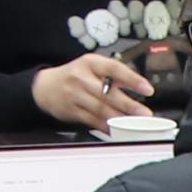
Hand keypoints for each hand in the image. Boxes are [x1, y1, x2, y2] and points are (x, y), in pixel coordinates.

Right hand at [32, 54, 155, 129]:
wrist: (44, 87)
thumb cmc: (73, 76)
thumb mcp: (91, 67)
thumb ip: (113, 74)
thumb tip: (138, 85)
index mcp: (89, 62)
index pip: (114, 69)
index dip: (132, 79)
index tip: (147, 89)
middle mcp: (81, 77)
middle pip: (107, 92)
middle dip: (129, 104)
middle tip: (145, 113)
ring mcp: (74, 95)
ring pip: (100, 109)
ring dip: (120, 118)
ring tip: (135, 124)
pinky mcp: (70, 110)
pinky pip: (92, 120)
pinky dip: (106, 126)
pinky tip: (116, 129)